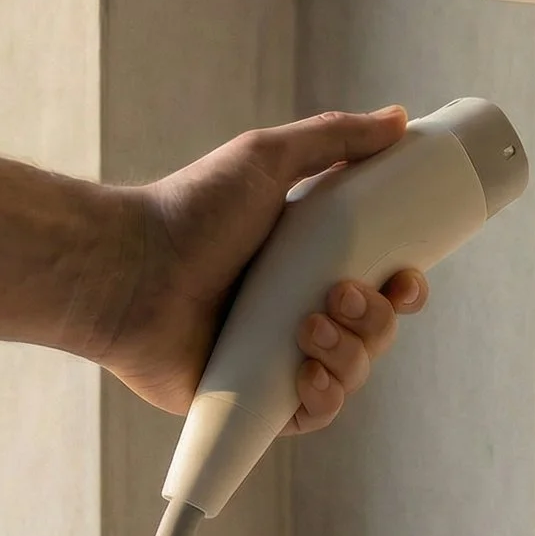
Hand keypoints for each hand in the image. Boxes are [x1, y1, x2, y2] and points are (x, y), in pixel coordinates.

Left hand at [95, 107, 429, 427]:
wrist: (128, 269)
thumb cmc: (189, 212)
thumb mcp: (266, 159)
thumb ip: (334, 137)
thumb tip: (399, 118)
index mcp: (310, 266)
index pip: (382, 288)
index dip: (405, 291)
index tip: (406, 278)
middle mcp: (298, 314)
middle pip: (375, 334)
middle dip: (376, 321)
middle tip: (339, 295)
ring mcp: (276, 361)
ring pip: (351, 377)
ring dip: (349, 356)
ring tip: (307, 329)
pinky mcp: (252, 403)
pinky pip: (313, 416)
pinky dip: (322, 399)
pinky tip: (304, 376)